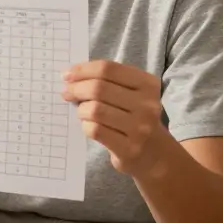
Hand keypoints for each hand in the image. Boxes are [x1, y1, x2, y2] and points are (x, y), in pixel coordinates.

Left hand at [63, 60, 167, 177]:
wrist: (155, 153)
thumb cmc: (134, 116)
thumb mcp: (130, 93)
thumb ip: (105, 80)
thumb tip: (70, 75)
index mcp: (148, 84)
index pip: (107, 69)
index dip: (83, 70)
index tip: (68, 75)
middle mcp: (147, 105)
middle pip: (99, 88)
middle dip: (76, 88)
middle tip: (67, 92)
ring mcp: (140, 128)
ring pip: (95, 110)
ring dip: (81, 109)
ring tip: (81, 111)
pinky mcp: (129, 149)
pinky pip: (95, 130)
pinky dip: (85, 125)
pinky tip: (88, 125)